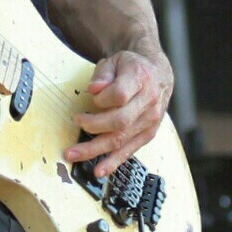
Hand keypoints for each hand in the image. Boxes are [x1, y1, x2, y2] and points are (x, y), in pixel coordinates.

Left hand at [66, 50, 173, 178]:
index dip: (101, 99)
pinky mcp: (148, 134)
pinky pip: (130, 150)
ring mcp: (150, 120)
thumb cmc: (132, 68)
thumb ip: (103, 74)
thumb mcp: (115, 62)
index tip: (91, 96)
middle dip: (93, 126)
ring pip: (122, 139)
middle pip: (120, 121)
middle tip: (75, 123)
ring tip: (74, 154)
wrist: (158, 75)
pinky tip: (99, 170)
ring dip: (96, 149)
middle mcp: (149, 101)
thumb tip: (94, 90)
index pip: (119, 94)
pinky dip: (113, 162)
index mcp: (140, 79)